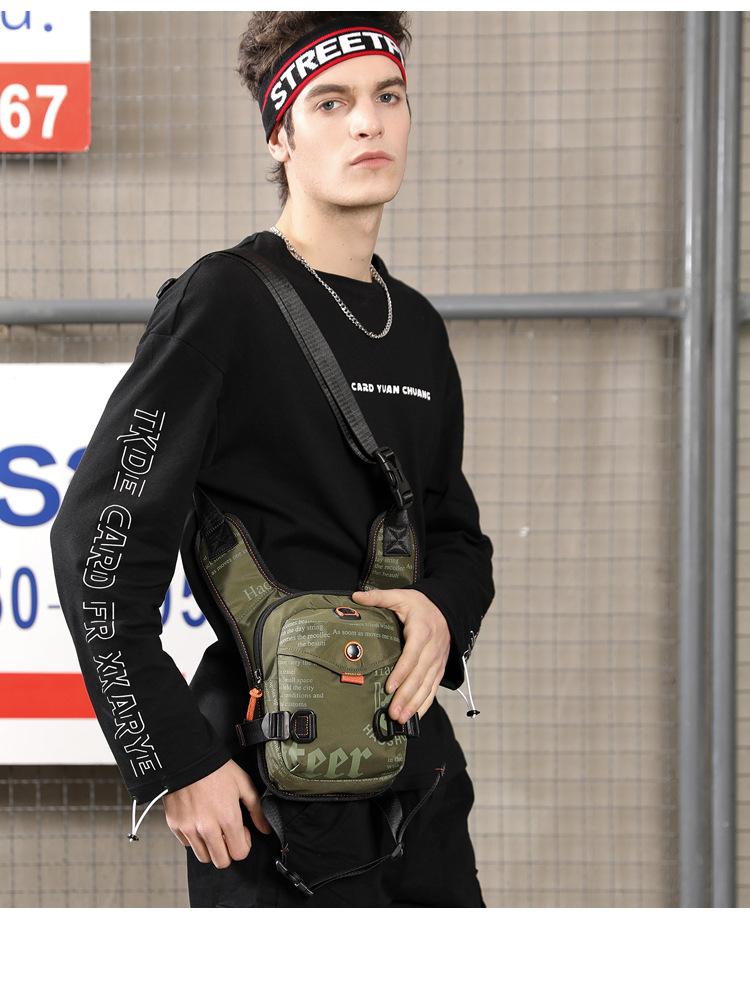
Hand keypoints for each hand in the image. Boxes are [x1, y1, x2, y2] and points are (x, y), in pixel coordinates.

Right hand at [163, 758, 272, 868]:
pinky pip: (187, 844)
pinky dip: (194, 838)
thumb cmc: (216, 769)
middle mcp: (208, 828)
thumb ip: (256, 809)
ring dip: (211, 847)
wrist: (187, 757)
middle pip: (221, 861)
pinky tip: (198, 821)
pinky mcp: (175, 825)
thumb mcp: (243, 784)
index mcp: (228, 818)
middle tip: (227, 833)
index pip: (239, 853)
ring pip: (204, 857)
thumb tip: (264, 829)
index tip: (241, 831)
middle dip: (228, 851)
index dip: (243, 844)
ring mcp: (189, 828)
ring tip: (213, 827)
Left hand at [351, 587, 449, 724]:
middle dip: (406, 696)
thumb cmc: (419, 604)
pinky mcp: (439, 668)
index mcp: (422, 631)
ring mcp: (438, 660)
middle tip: (392, 713)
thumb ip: (379, 597)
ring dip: (415, 704)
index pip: (412, 655)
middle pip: (419, 676)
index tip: (389, 687)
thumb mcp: (400, 596)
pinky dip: (426, 703)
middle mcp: (432, 649)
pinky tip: (416, 717)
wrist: (446, 608)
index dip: (401, 673)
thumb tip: (355, 596)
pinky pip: (434, 688)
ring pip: (427, 685)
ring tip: (401, 719)